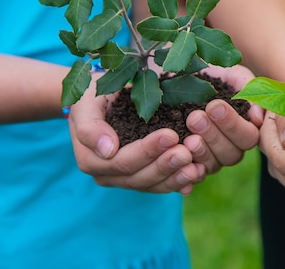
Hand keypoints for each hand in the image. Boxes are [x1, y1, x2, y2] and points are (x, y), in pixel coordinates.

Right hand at [68, 77, 203, 194]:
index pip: (123, 161)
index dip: (147, 151)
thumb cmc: (92, 98)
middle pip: (140, 177)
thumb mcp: (85, 104)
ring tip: (198, 166)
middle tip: (189, 151)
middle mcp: (108, 176)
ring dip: (177, 177)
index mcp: (91, 160)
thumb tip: (108, 150)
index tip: (170, 135)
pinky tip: (199, 174)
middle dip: (166, 164)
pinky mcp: (144, 178)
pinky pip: (163, 185)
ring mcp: (127, 180)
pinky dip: (181, 181)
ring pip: (154, 185)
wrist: (99, 101)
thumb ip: (90, 128)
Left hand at [185, 65, 263, 173]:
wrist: (181, 74)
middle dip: (212, 136)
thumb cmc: (213, 74)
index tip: (214, 106)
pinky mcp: (189, 165)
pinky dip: (184, 168)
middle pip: (230, 154)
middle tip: (195, 117)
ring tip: (185, 132)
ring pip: (211, 165)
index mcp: (246, 129)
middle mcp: (231, 148)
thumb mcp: (233, 74)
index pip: (247, 137)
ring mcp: (210, 159)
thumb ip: (249, 90)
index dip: (232, 124)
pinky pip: (189, 174)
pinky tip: (174, 154)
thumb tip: (258, 118)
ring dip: (199, 150)